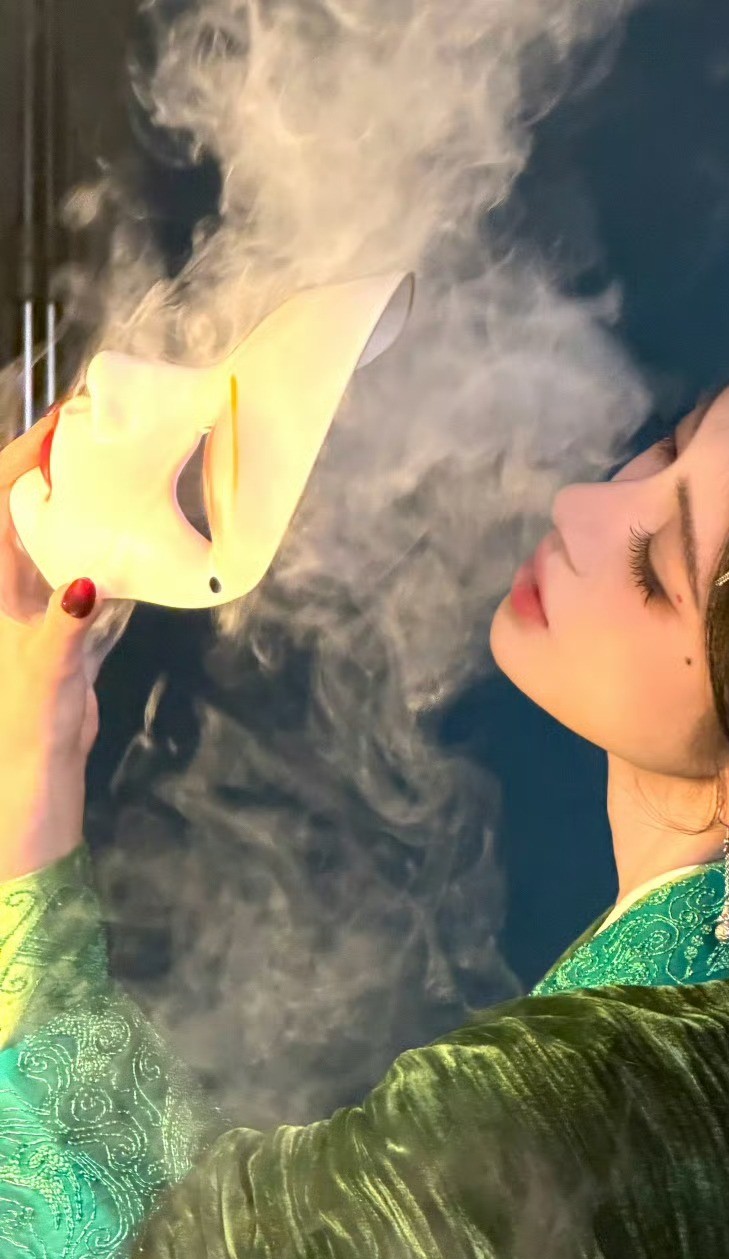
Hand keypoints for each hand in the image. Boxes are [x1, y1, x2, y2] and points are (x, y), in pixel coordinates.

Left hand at [0, 409, 100, 878]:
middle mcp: (5, 586)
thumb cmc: (19, 728)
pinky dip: (106, 555)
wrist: (32, 789)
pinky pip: (82, 577)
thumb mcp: (40, 674)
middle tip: (106, 432)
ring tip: (127, 471)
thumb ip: (62, 627)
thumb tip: (86, 582)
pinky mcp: (61, 634)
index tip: (66, 422)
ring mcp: (32, 608)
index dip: (24, 457)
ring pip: (54, 539)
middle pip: (23, 509)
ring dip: (83, 507)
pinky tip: (137, 543)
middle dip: (56, 468)